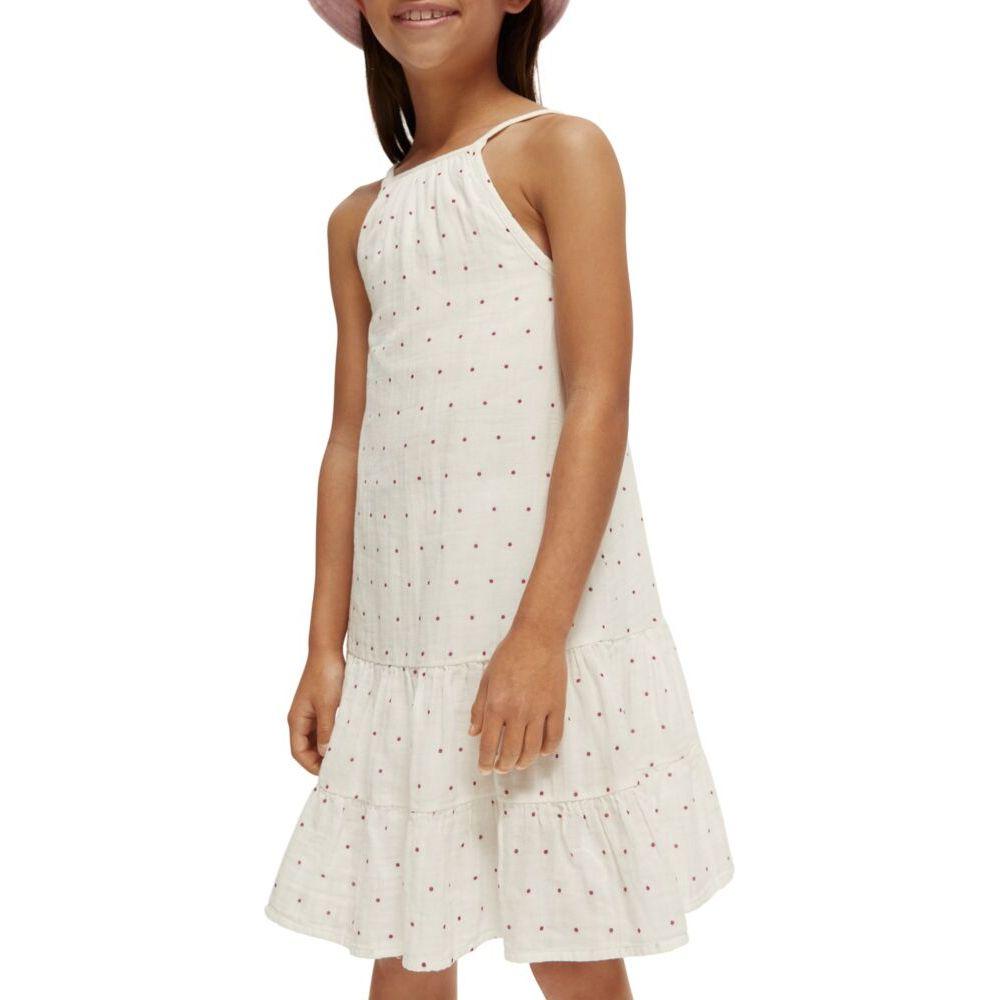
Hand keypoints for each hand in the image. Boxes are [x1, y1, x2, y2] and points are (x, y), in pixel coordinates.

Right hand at [287, 648, 345, 774]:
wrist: (328, 650)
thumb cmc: (326, 675)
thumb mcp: (328, 706)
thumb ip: (327, 731)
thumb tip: (325, 754)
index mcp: (297, 719)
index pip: (298, 752)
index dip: (311, 765)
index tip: (329, 772)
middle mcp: (301, 718)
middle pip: (306, 747)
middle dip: (320, 759)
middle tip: (340, 766)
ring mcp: (311, 712)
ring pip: (317, 737)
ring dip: (328, 746)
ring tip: (345, 754)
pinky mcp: (321, 705)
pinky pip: (324, 726)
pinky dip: (333, 734)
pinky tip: (347, 737)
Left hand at [469, 623, 566, 773]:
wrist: (538, 637)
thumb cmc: (509, 655)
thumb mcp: (487, 679)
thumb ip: (479, 708)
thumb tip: (473, 732)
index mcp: (497, 705)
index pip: (490, 744)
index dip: (486, 761)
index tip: (485, 769)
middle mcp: (518, 712)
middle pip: (511, 752)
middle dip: (504, 766)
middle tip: (501, 768)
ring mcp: (539, 710)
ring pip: (533, 749)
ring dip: (524, 762)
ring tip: (519, 764)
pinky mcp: (557, 706)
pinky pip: (554, 736)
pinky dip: (548, 749)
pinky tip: (542, 752)